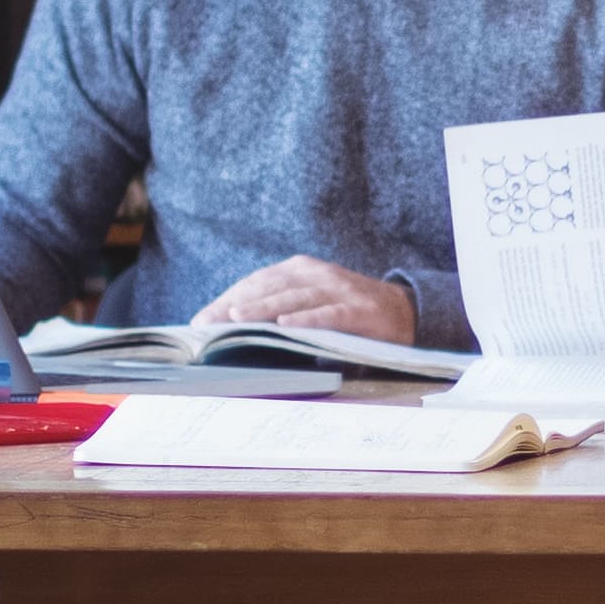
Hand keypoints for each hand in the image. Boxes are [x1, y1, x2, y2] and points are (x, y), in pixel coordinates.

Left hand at [201, 257, 417, 346]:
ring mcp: (339, 290)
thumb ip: (280, 313)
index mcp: (300, 270)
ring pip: (293, 298)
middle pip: (268, 287)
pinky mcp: (359, 309)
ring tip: (235, 319)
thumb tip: (232, 333)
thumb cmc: (348, 313)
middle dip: (234, 306)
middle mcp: (316, 274)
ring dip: (262, 308)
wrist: (405, 312)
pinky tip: (286, 327)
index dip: (226, 300)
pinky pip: (329, 314)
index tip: (199, 321)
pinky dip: (307, 319)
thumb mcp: (312, 305)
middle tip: (207, 325)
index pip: (255, 283)